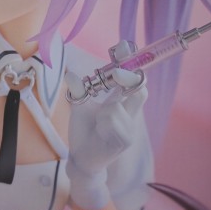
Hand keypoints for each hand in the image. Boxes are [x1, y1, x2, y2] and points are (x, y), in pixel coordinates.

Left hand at [66, 43, 147, 209]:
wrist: (81, 158)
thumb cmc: (84, 132)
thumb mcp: (80, 107)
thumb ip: (79, 91)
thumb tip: (71, 74)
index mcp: (122, 104)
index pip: (136, 83)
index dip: (134, 68)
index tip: (125, 51)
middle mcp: (130, 114)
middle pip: (140, 89)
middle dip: (127, 79)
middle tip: (117, 74)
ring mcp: (130, 128)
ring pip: (116, 107)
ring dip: (103, 111)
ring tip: (98, 123)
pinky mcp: (125, 141)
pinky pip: (112, 121)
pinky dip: (102, 123)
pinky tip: (100, 132)